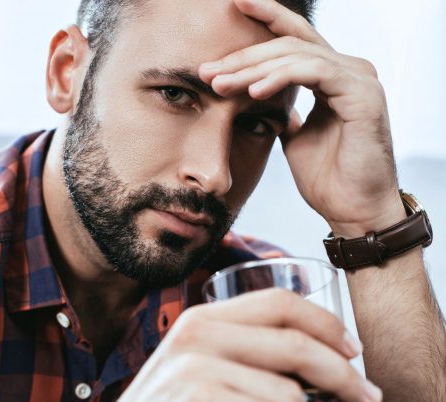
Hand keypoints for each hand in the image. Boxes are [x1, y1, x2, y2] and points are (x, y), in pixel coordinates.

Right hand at [86, 289, 380, 401]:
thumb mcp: (201, 372)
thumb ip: (244, 356)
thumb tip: (313, 363)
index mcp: (204, 319)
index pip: (279, 302)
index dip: (324, 323)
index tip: (351, 351)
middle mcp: (201, 331)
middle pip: (297, 340)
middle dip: (344, 374)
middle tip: (366, 400)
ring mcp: (199, 365)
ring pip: (291, 391)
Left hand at [199, 0, 405, 236]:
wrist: (352, 211)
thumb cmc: (328, 179)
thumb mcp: (296, 139)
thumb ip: (284, 113)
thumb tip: (263, 100)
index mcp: (332, 77)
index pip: (293, 40)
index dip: (264, 19)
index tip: (229, 9)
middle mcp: (348, 70)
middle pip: (289, 44)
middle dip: (244, 55)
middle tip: (207, 69)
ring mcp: (358, 78)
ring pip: (297, 54)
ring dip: (253, 69)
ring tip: (220, 84)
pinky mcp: (362, 94)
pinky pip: (315, 72)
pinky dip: (281, 77)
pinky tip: (254, 91)